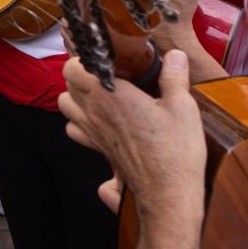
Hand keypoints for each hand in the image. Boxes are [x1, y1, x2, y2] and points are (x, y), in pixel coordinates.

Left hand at [59, 47, 207, 227]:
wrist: (167, 193)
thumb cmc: (175, 151)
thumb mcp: (182, 107)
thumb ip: (174, 77)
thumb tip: (175, 55)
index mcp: (108, 95)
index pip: (72, 67)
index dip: (82, 59)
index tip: (103, 57)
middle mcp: (93, 112)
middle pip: (66, 86)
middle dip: (81, 75)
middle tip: (107, 73)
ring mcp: (92, 133)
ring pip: (65, 108)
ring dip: (76, 98)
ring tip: (102, 94)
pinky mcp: (98, 149)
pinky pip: (75, 130)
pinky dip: (80, 122)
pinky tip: (102, 120)